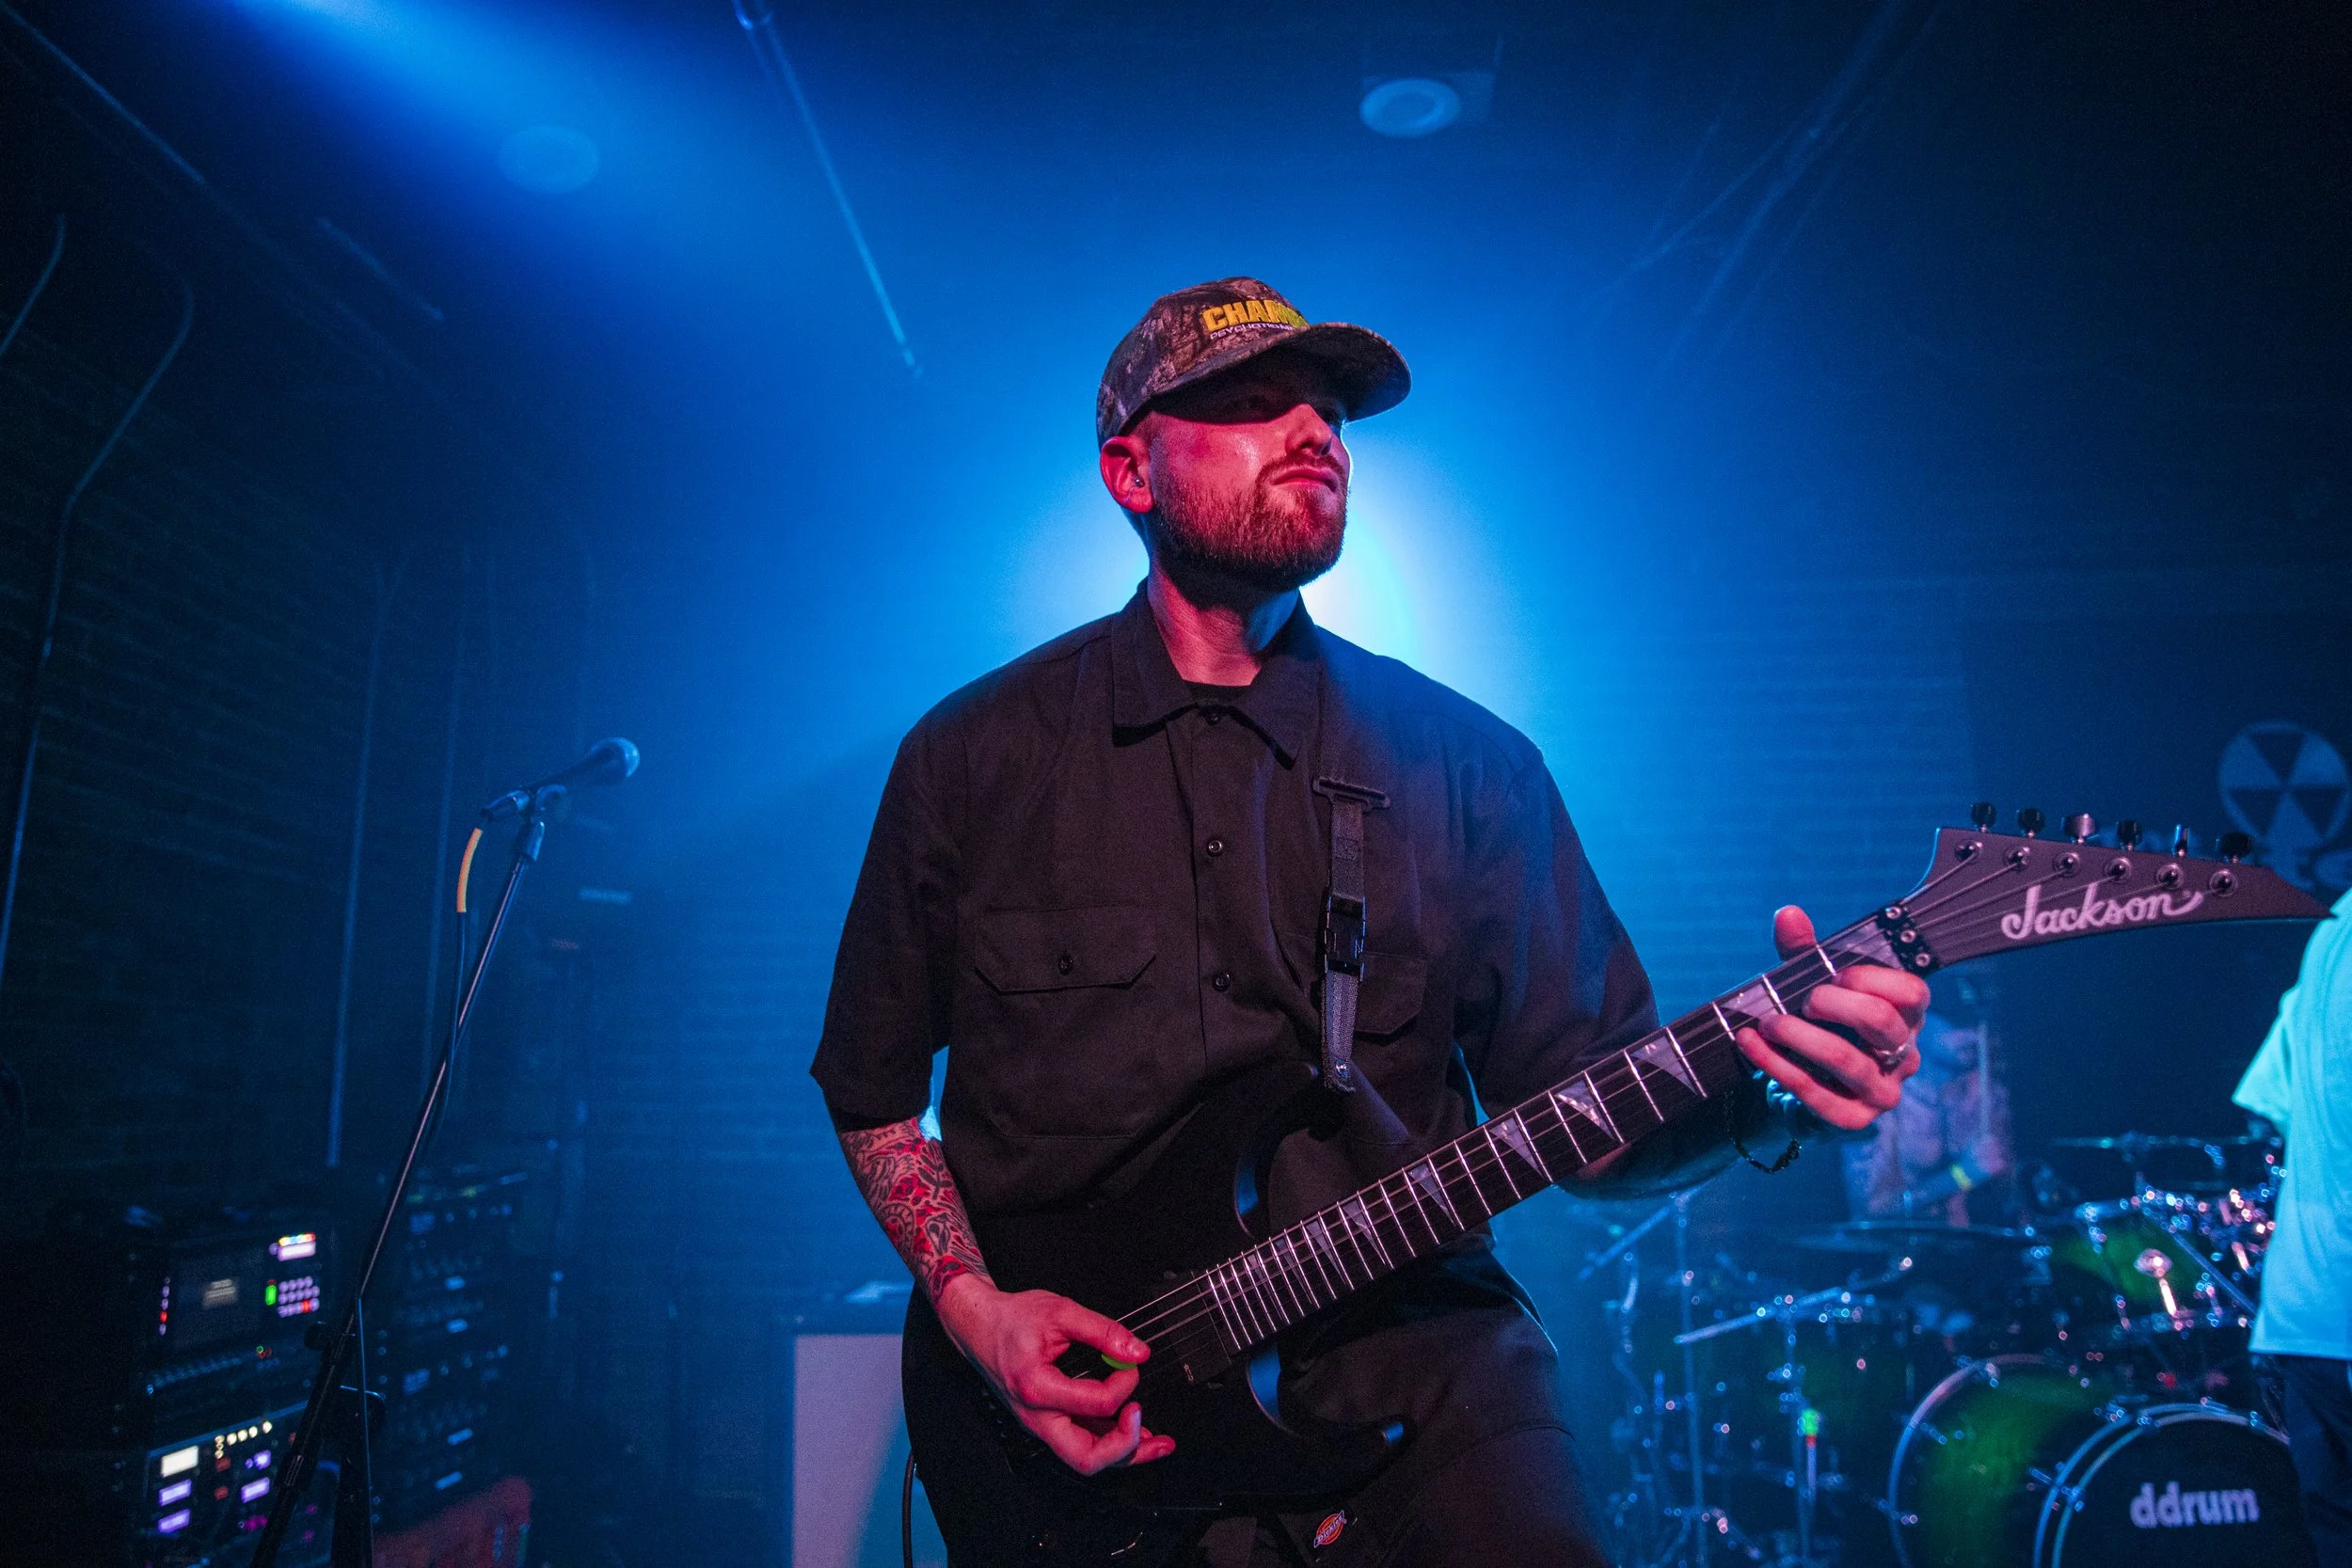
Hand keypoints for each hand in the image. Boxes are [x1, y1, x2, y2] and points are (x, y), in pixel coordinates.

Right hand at [933, 1273, 1176, 1473]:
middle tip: (1150, 1428)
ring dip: (1124, 1454)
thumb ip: (1102, 1331)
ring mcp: (1039, 1425)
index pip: (1096, 1403)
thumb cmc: (1011, 1319)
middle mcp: (1035, 1417)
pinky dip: (1110, 1444)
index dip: (1125, 1382)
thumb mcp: (1060, 1311)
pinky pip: (1079, 1444)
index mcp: (1036, 1387)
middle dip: (1126, 1448)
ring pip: (1084, 1458)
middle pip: (1085, 1457)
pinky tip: (1133, 1434)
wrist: (978, 1327)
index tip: (1130, 1362)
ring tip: (1157, 1444)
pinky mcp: (1044, 1423)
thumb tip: (1137, 1351)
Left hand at [1735, 906, 1928, 1130]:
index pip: (1911, 992)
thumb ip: (1803, 950)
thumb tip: (1788, 914)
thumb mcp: (1810, 983)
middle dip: (1832, 1003)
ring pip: (1846, 1060)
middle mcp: (1903, 1055)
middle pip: (1881, 1021)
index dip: (1871, 978)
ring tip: (1765, 1022)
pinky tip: (1750, 1045)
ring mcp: (1882, 1092)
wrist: (1795, 1083)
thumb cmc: (1815, 1024)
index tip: (1833, 974)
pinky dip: (1775, 1065)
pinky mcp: (1852, 1119)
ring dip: (1798, 1036)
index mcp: (1905, 1017)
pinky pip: (1814, 1092)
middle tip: (1800, 999)